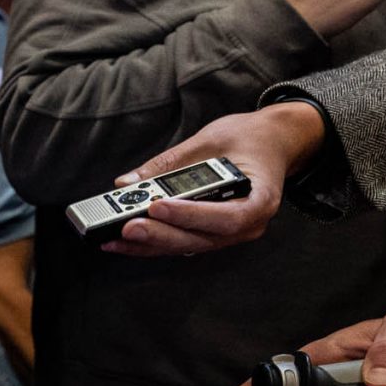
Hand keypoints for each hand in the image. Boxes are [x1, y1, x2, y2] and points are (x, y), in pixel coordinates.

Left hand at [107, 102, 323, 257]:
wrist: (272, 143)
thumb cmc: (248, 139)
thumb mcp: (211, 139)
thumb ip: (170, 162)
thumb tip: (127, 183)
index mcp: (261, 199)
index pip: (227, 217)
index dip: (192, 216)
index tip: (158, 206)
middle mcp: (249, 224)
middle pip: (202, 239)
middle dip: (161, 235)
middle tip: (126, 227)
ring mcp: (231, 233)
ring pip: (188, 246)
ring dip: (149, 244)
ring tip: (113, 238)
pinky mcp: (212, 234)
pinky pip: (182, 242)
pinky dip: (153, 241)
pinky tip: (122, 239)